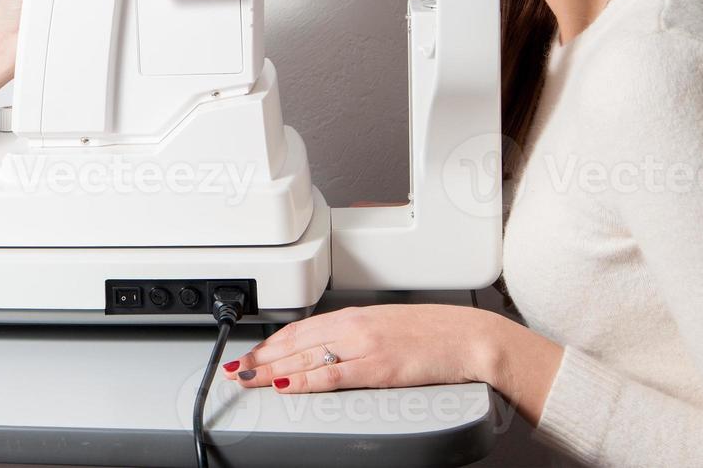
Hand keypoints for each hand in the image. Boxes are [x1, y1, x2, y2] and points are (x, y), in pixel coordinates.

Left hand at [222, 303, 492, 392]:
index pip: (299, 330)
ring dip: (271, 369)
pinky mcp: (377, 367)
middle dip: (261, 357)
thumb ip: (352, 336)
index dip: (269, 343)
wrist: (467, 337)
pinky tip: (285, 386)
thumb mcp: (383, 327)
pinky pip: (332, 375)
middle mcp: (352, 326)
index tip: (250, 354)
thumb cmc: (432, 335)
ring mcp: (363, 346)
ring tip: (248, 377)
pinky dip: (304, 381)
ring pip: (305, 357)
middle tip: (236, 368)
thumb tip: (326, 349)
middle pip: (294, 343)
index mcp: (353, 316)